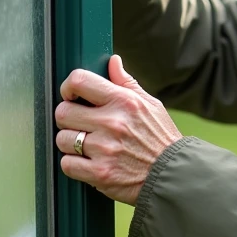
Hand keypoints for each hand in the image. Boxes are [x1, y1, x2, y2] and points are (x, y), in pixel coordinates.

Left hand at [54, 55, 181, 204]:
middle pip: (63, 112)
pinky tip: (88, 162)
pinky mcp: (100, 173)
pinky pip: (67, 164)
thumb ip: (126, 83)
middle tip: (80, 124)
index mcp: (124, 101)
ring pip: (62, 139)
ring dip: (70, 143)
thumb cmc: (161, 139)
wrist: (174, 175)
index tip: (71, 96)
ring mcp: (105, 149)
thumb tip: (113, 61)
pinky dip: (74, 164)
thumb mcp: (150, 105)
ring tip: (87, 146)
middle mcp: (112, 123)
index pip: (79, 81)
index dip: (68, 87)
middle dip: (68, 118)